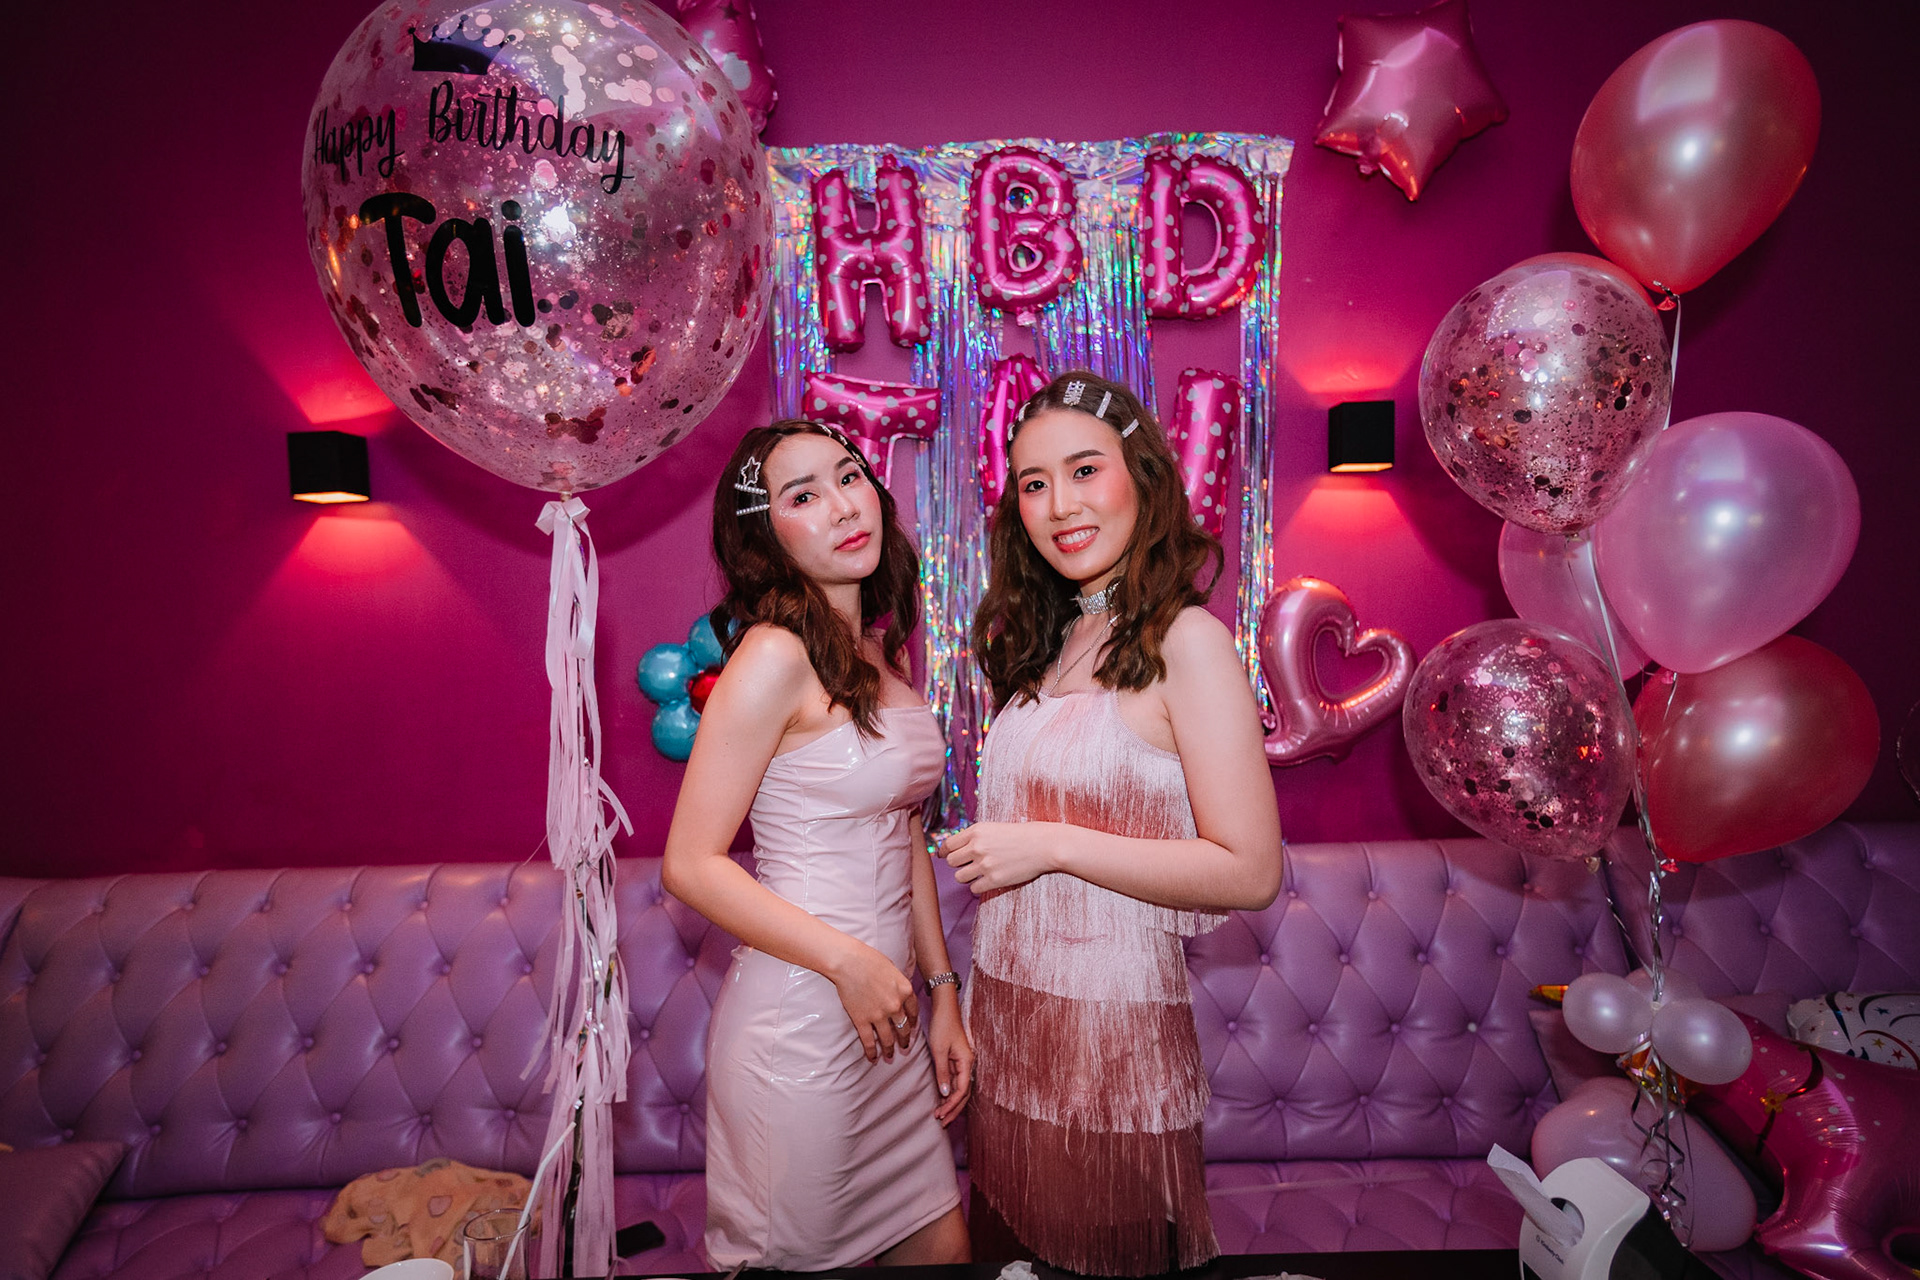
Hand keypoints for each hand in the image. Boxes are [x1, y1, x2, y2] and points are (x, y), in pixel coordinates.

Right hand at [828, 940, 916, 1062]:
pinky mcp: (862, 1020)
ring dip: (889, 1049)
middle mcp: (895, 1006)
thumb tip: (899, 991)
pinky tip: (873, 1058)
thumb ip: (898, 984)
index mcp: (905, 991)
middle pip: (903, 1028)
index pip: (914, 1012)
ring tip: (890, 1056)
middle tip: (904, 1046)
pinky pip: (869, 1041)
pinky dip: (871, 1052)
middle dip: (904, 1039)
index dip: (913, 1022)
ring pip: (888, 1038)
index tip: (911, 1028)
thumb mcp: (892, 969)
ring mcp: (879, 1015)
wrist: (848, 962)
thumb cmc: (869, 959)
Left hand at [927, 996, 972, 1125]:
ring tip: (941, 1115)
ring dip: (951, 1102)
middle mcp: (968, 1064)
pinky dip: (949, 1091)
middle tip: (942, 1122)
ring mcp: (963, 1062)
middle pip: (964, 1093)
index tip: (940, 1115)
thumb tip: (945, 1094)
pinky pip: (955, 1080)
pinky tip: (942, 1099)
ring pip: (960, 1088)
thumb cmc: (943, 1025)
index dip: (951, 1105)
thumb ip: (942, 1073)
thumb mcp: (939, 1050)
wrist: (945, 1007)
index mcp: (967, 1062)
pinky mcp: (956, 1059)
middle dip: (953, 1109)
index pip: (962, 1091)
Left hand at [938, 822, 1061, 893]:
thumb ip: (975, 837)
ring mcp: (985, 864)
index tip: (944, 856)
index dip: (944, 852)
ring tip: (979, 873)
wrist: (1044, 845)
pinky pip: (974, 889)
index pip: (948, 845)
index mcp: (976, 831)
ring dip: (967, 877)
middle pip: (951, 862)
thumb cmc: (1022, 835)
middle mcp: (977, 847)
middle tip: (969, 864)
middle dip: (958, 864)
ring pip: (959, 877)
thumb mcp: (994, 828)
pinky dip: (979, 886)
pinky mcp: (994, 880)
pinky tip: (988, 880)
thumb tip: (955, 849)